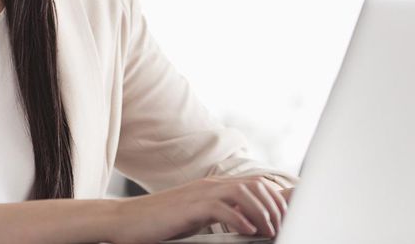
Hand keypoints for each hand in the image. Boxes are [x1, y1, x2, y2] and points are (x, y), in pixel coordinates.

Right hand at [109, 175, 288, 243]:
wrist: (127, 220)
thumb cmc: (163, 222)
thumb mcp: (198, 215)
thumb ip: (221, 213)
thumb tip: (247, 224)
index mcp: (215, 186)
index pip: (255, 184)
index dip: (275, 198)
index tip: (287, 215)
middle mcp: (212, 185)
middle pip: (255, 186)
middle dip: (274, 205)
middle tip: (282, 226)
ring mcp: (201, 193)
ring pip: (244, 193)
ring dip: (262, 212)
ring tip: (270, 230)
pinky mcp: (191, 207)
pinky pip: (222, 208)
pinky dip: (239, 219)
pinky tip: (248, 231)